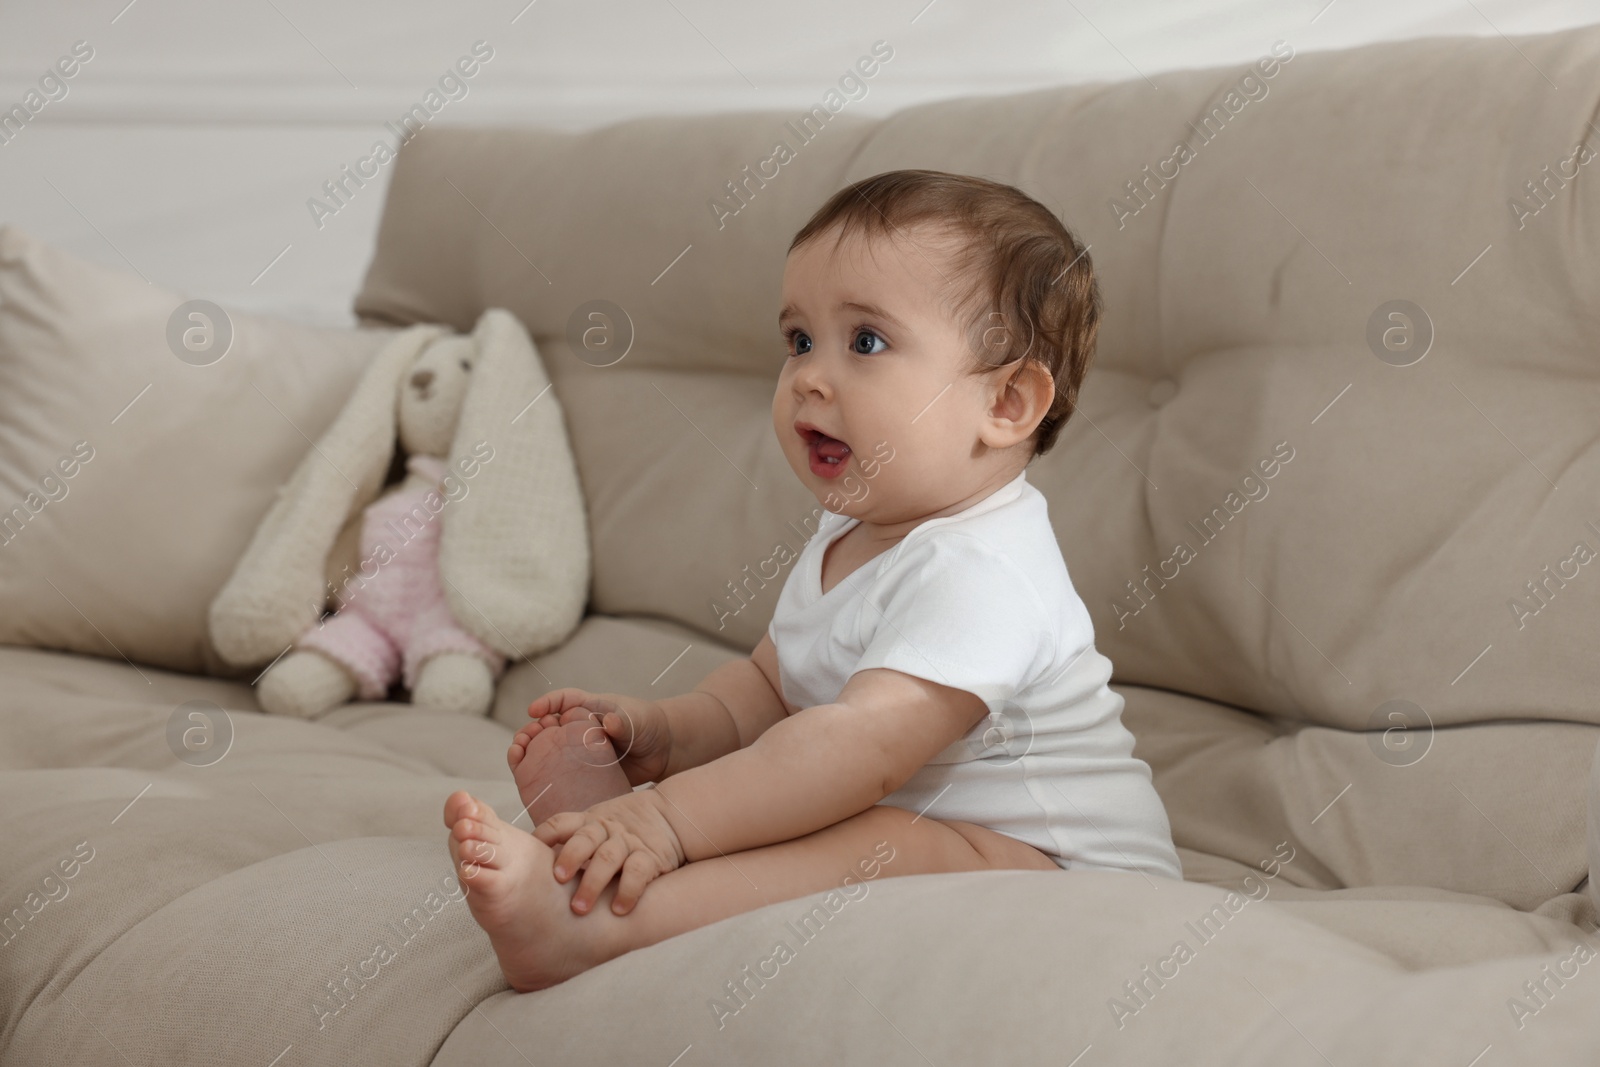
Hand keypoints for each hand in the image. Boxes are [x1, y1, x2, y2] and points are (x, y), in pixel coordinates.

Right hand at [521, 688, 672, 786]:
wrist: (663, 751)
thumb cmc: (649, 725)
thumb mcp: (637, 720)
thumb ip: (623, 721)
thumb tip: (608, 721)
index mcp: (590, 708)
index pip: (564, 700)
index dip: (547, 703)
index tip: (534, 710)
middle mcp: (580, 728)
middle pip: (548, 726)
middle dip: (532, 730)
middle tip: (525, 738)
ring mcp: (580, 750)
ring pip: (549, 749)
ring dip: (532, 751)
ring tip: (520, 756)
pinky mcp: (584, 772)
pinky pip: (560, 772)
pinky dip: (544, 774)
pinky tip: (534, 781)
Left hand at [534, 790, 684, 915]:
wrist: (673, 816)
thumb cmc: (627, 828)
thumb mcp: (599, 825)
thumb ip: (575, 841)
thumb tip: (536, 870)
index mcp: (589, 821)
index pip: (561, 823)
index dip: (544, 837)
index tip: (530, 855)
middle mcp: (607, 830)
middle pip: (584, 840)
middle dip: (570, 859)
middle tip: (557, 880)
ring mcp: (629, 843)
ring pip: (608, 858)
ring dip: (593, 883)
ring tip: (580, 908)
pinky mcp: (651, 857)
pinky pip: (638, 873)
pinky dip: (627, 892)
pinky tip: (619, 910)